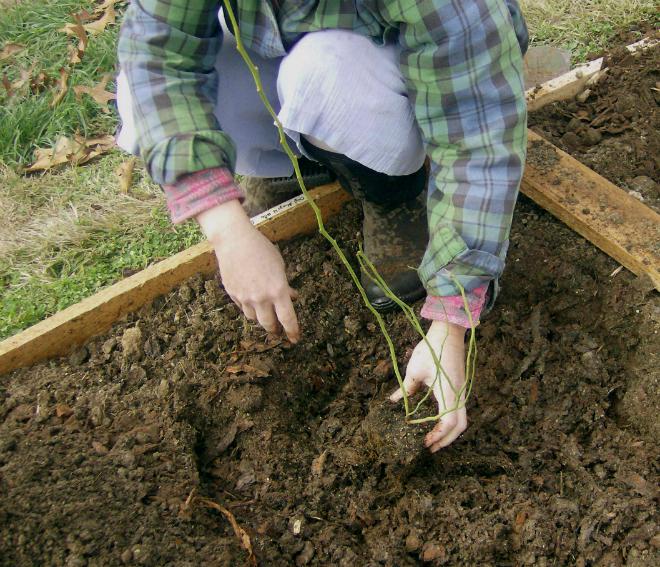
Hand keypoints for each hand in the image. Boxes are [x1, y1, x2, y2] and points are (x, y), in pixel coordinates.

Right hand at [197, 200, 299, 342]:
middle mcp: (261, 298)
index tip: (295, 339)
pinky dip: (249, 307)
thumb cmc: (261, 249)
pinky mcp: (232, 294)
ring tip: (264, 312)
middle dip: (275, 329)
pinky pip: (242, 307)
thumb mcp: (279, 266)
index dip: (292, 331)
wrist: (234, 241)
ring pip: (254, 318)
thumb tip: (291, 297)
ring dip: (261, 318)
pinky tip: (251, 298)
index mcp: (278, 291)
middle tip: (278, 329)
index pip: (287, 319)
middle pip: (268, 324)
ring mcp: (245, 298)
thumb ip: (285, 286)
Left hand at [390, 320, 466, 451]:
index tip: (424, 443)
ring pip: (461, 419)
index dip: (437, 436)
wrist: (448, 332)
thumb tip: (394, 401)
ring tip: (433, 438)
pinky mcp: (461, 387)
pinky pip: (459, 410)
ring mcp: (462, 391)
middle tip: (430, 448)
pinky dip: (450, 421)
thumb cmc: (431, 349)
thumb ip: (406, 389)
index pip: (448, 423)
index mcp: (449, 393)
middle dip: (446, 440)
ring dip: (449, 431)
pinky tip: (436, 422)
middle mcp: (459, 395)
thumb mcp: (414, 370)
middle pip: (460, 426)